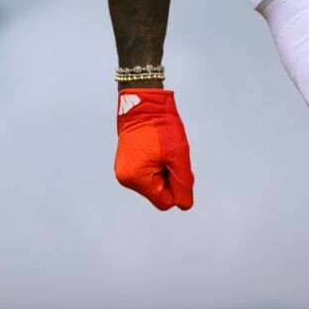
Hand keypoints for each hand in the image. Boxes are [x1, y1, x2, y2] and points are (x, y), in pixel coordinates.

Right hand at [114, 89, 193, 210]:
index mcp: (136, 179)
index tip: (177, 166)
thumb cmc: (161, 127)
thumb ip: (183, 184)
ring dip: (163, 171)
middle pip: (159, 194)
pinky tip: (156, 150)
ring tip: (162, 150)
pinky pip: (146, 174)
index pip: (165, 202)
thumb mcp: (178, 156)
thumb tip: (184, 205)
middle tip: (171, 156)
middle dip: (170, 178)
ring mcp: (123, 171)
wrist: (144, 103)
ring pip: (153, 184)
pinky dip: (156, 166)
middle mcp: (126, 179)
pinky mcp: (125, 163)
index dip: (177, 187)